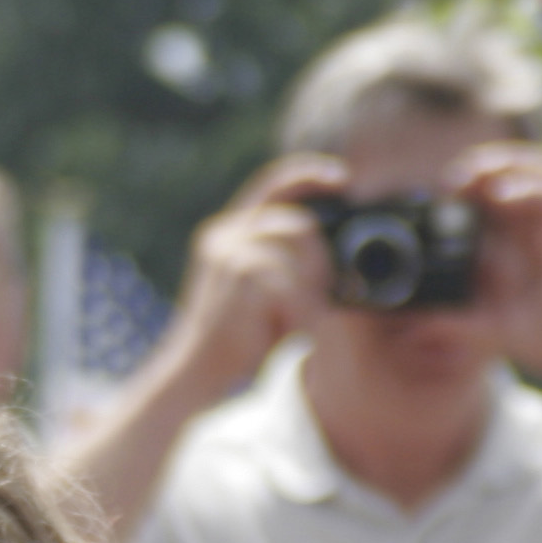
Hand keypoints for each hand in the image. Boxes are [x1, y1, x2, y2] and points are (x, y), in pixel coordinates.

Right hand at [159, 154, 340, 391]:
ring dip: (311, 286)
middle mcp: (224, 234)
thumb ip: (284, 256)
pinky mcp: (239, 276)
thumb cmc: (238, 333)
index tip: (343, 177)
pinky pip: (293, 282)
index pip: (272, 184)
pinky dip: (299, 308)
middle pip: (299, 222)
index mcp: (228, 231)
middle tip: (318, 297)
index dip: (309, 173)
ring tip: (297, 318)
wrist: (198, 369)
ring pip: (299, 247)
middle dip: (320, 261)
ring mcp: (229, 253)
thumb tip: (327, 240)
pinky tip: (285, 328)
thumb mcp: (261, 286)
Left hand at [443, 142, 541, 397]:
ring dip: (511, 164)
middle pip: (523, 169)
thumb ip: (455, 324)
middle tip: (453, 178)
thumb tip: (413, 327)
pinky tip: (502, 198)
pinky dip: (532, 190)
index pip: (502, 189)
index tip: (442, 191)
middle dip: (488, 163)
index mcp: (526, 239)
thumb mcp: (491, 330)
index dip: (473, 180)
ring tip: (476, 174)